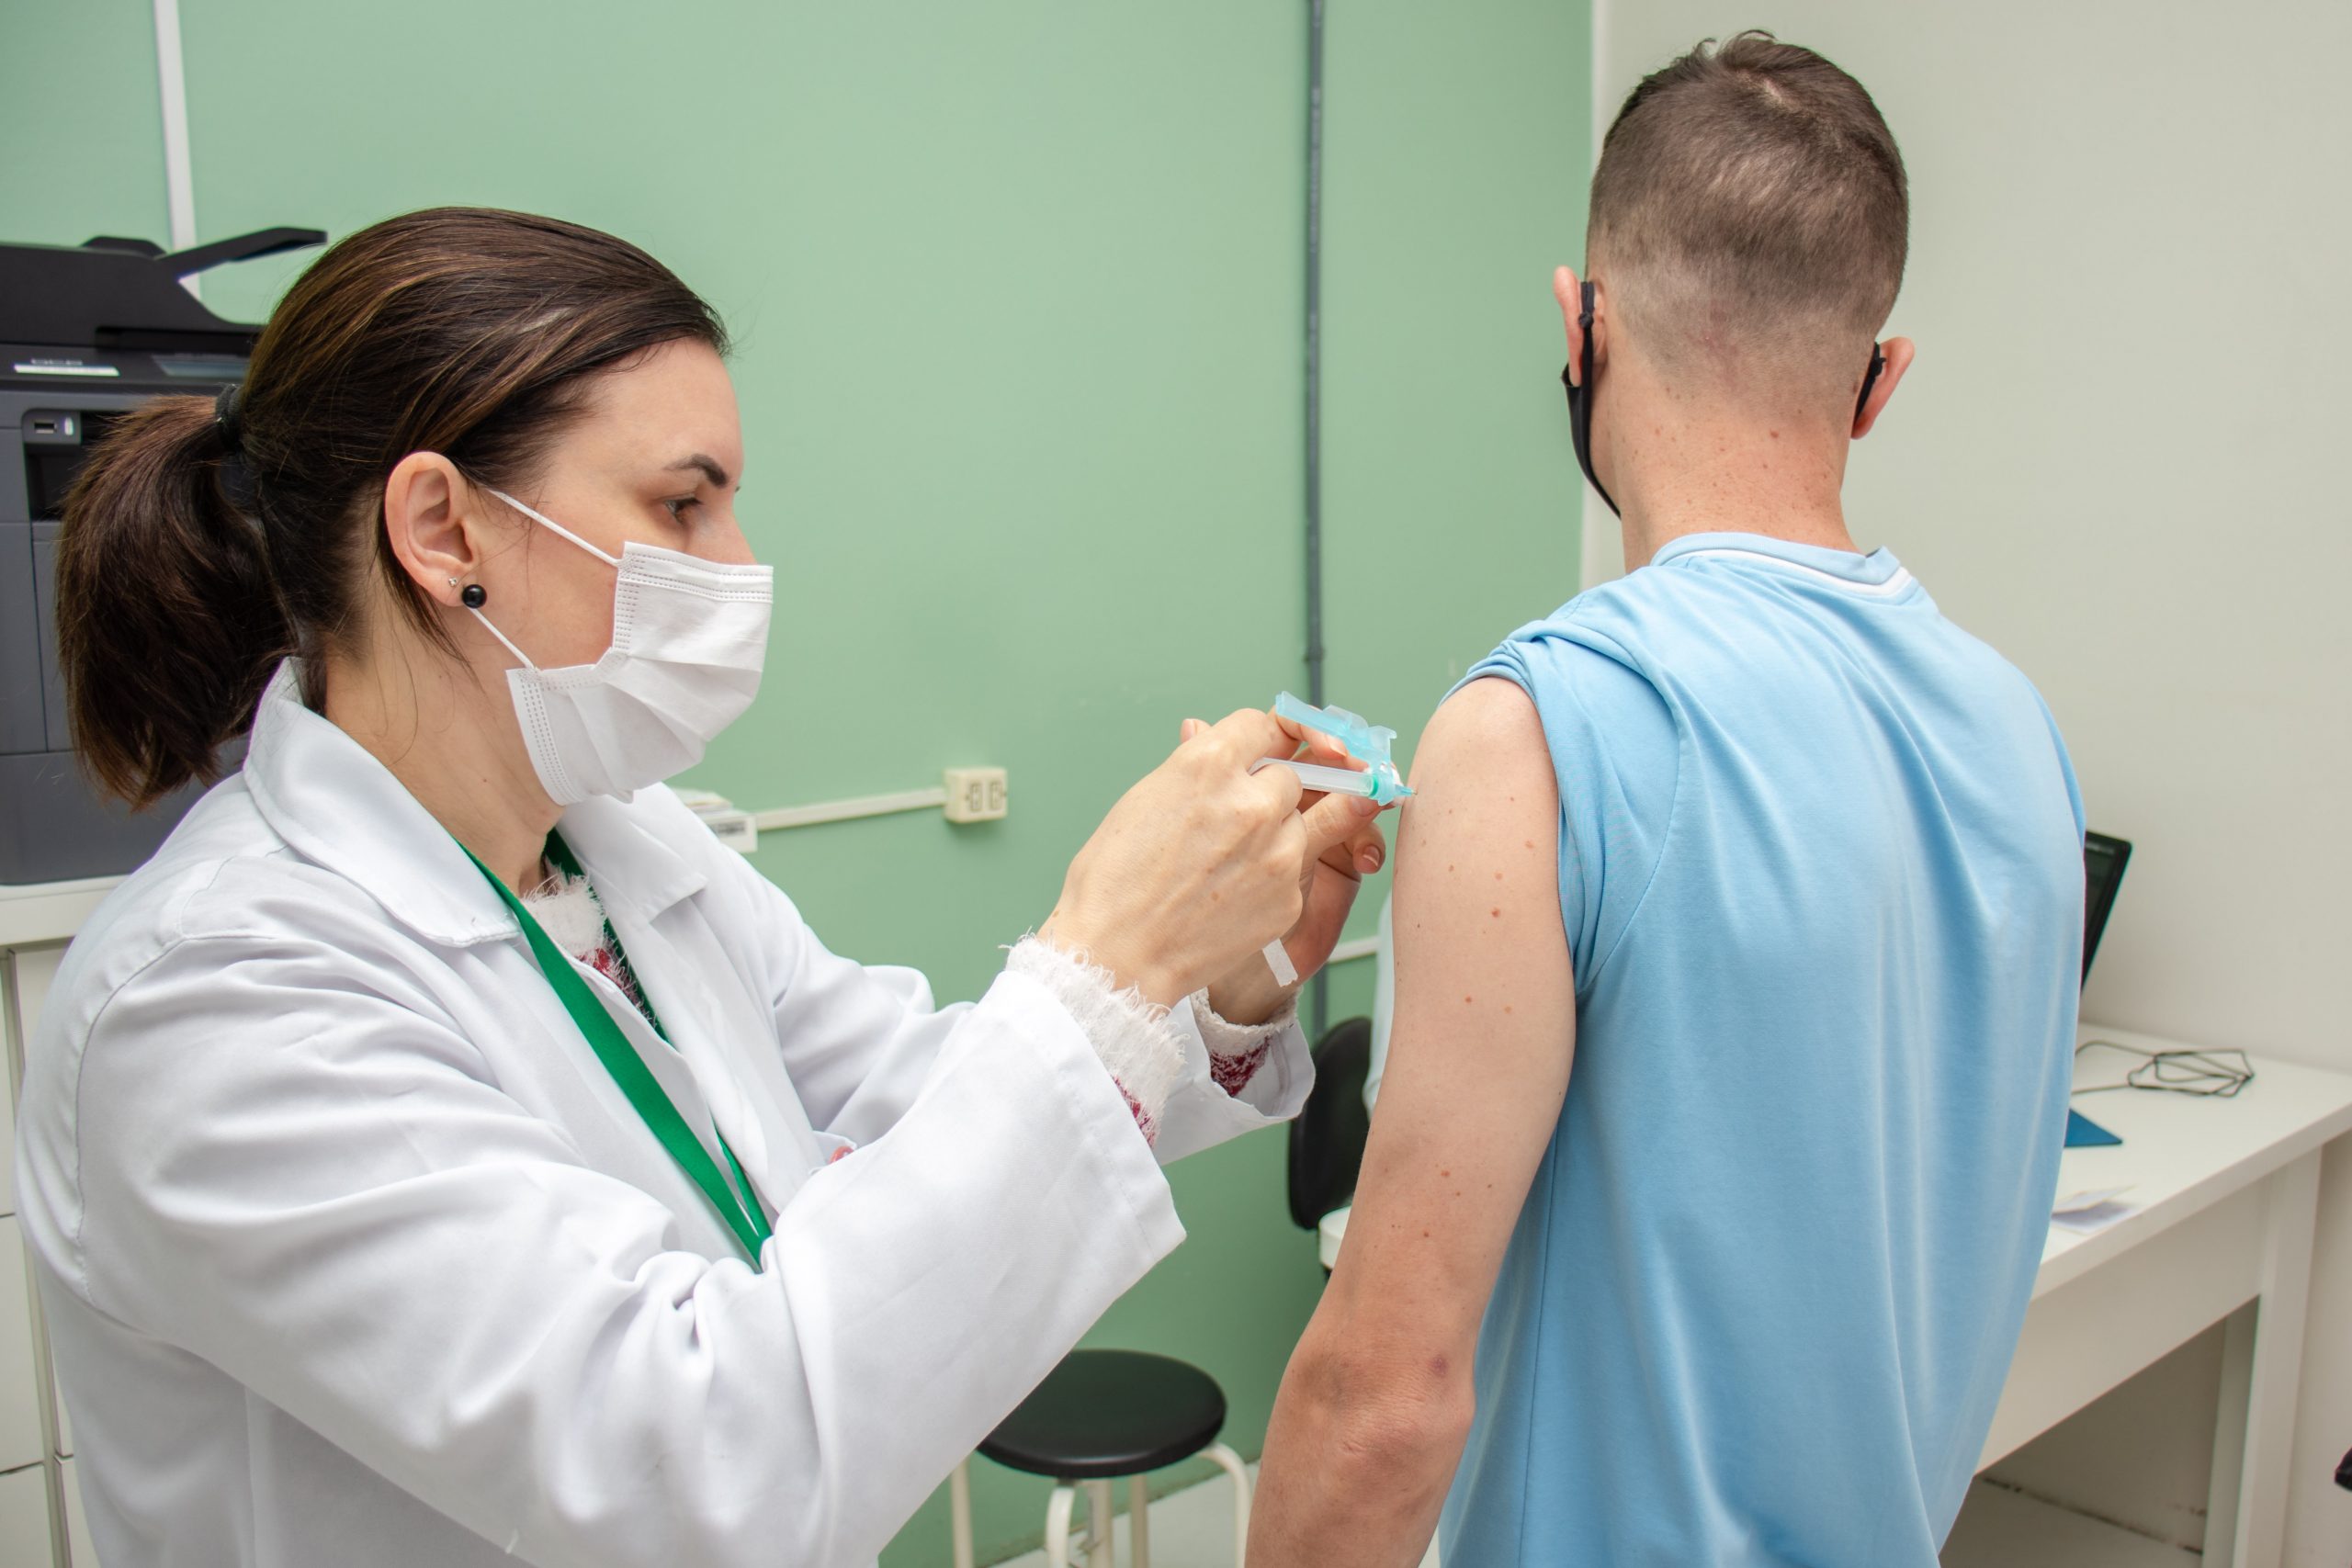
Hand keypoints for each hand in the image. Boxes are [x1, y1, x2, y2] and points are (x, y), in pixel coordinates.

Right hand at [1040, 707, 1385, 1007]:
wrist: (1117, 956)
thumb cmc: (1116, 881)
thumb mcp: (1144, 799)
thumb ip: (1194, 763)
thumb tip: (1208, 734)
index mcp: (1208, 765)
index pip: (1266, 724)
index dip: (1265, 737)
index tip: (1268, 748)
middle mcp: (1252, 802)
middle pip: (1291, 775)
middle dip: (1270, 789)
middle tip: (1239, 814)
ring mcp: (1277, 852)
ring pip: (1304, 821)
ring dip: (1281, 830)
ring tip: (1234, 858)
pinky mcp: (1290, 896)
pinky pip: (1298, 867)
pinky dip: (1276, 874)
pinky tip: (1235, 890)